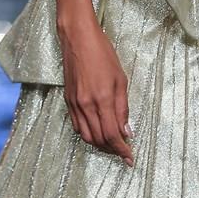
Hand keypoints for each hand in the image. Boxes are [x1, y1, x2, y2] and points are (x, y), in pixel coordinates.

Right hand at [57, 0, 133, 167]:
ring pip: (87, 136)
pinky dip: (88, 135)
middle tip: (124, 151)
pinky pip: (77, 127)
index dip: (122, 150)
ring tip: (113, 144)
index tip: (130, 158)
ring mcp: (75, 105)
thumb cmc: (103, 53)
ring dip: (100, 145)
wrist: (78, 39)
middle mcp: (86, 106)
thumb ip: (122, 107)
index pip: (112, 135)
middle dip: (112, 150)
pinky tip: (97, 132)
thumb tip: (127, 131)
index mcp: (102, 100)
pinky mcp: (68, 101)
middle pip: (99, 140)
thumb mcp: (120, 78)